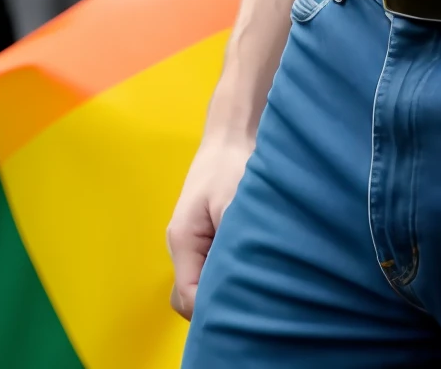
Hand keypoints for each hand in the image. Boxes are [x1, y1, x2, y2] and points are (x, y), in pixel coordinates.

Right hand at [166, 128, 254, 318]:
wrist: (235, 130)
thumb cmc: (233, 164)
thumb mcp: (233, 206)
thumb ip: (228, 249)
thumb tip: (234, 290)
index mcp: (182, 241)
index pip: (189, 297)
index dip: (214, 310)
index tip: (247, 309)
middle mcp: (183, 246)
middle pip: (191, 297)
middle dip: (217, 304)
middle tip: (255, 302)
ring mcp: (195, 241)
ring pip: (203, 283)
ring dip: (226, 287)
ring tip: (258, 284)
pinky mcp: (210, 235)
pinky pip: (214, 267)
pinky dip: (230, 272)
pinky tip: (255, 267)